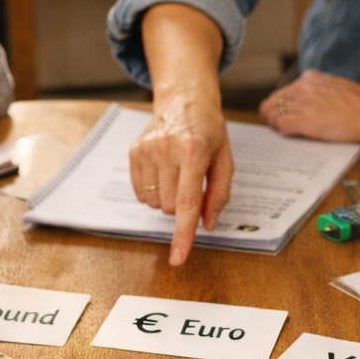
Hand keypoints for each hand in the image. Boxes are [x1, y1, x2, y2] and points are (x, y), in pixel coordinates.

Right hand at [129, 93, 232, 266]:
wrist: (184, 99)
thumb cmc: (209, 132)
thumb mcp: (225, 159)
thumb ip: (219, 194)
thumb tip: (208, 225)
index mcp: (194, 152)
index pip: (187, 203)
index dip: (183, 234)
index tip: (177, 258)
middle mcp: (167, 150)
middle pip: (171, 208)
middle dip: (183, 206)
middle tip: (191, 181)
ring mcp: (147, 151)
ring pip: (155, 204)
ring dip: (168, 199)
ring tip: (177, 173)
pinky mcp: (134, 152)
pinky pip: (141, 194)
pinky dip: (153, 192)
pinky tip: (163, 172)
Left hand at [260, 69, 359, 143]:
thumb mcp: (335, 87)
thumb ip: (317, 91)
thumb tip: (303, 103)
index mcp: (310, 78)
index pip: (281, 93)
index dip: (278, 108)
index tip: (283, 117)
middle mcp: (304, 87)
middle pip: (271, 103)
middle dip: (272, 116)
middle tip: (280, 128)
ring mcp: (304, 103)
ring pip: (271, 114)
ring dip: (275, 125)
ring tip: (286, 133)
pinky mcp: (307, 120)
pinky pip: (281, 125)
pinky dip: (282, 132)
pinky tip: (292, 135)